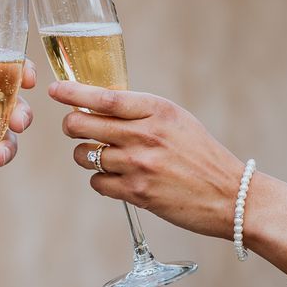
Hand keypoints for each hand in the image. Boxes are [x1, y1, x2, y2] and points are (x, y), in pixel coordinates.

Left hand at [48, 81, 243, 238]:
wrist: (231, 196)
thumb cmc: (200, 154)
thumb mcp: (175, 120)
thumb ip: (139, 112)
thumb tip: (96, 104)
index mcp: (157, 110)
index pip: (104, 98)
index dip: (74, 93)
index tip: (55, 90)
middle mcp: (145, 135)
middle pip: (82, 125)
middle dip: (72, 126)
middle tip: (75, 128)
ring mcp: (139, 165)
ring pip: (84, 156)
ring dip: (86, 156)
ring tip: (102, 156)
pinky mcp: (137, 193)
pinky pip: (97, 182)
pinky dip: (101, 180)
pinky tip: (117, 179)